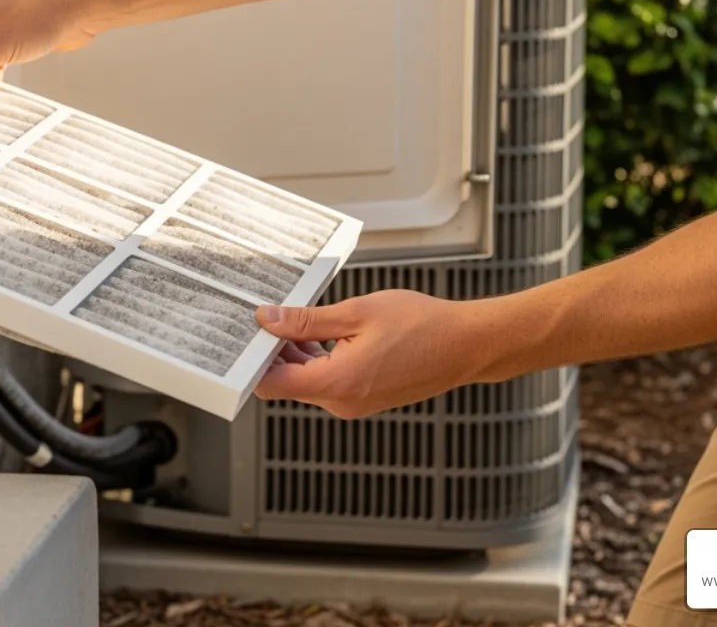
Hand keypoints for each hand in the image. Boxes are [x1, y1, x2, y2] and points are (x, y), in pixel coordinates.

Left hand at [252, 290, 479, 418]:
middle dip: (275, 351)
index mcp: (337, 383)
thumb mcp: (356, 312)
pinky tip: (325, 333)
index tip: (251, 331)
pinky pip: (329, 382)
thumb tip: (267, 321)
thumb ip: (307, 321)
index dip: (254, 358)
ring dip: (298, 353)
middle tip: (272, 315)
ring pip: (308, 381)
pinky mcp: (366, 398)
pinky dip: (319, 360)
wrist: (466, 345)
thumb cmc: (422, 325)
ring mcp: (355, 404)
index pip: (272, 384)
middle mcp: (343, 402)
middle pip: (288, 382)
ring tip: (301, 318)